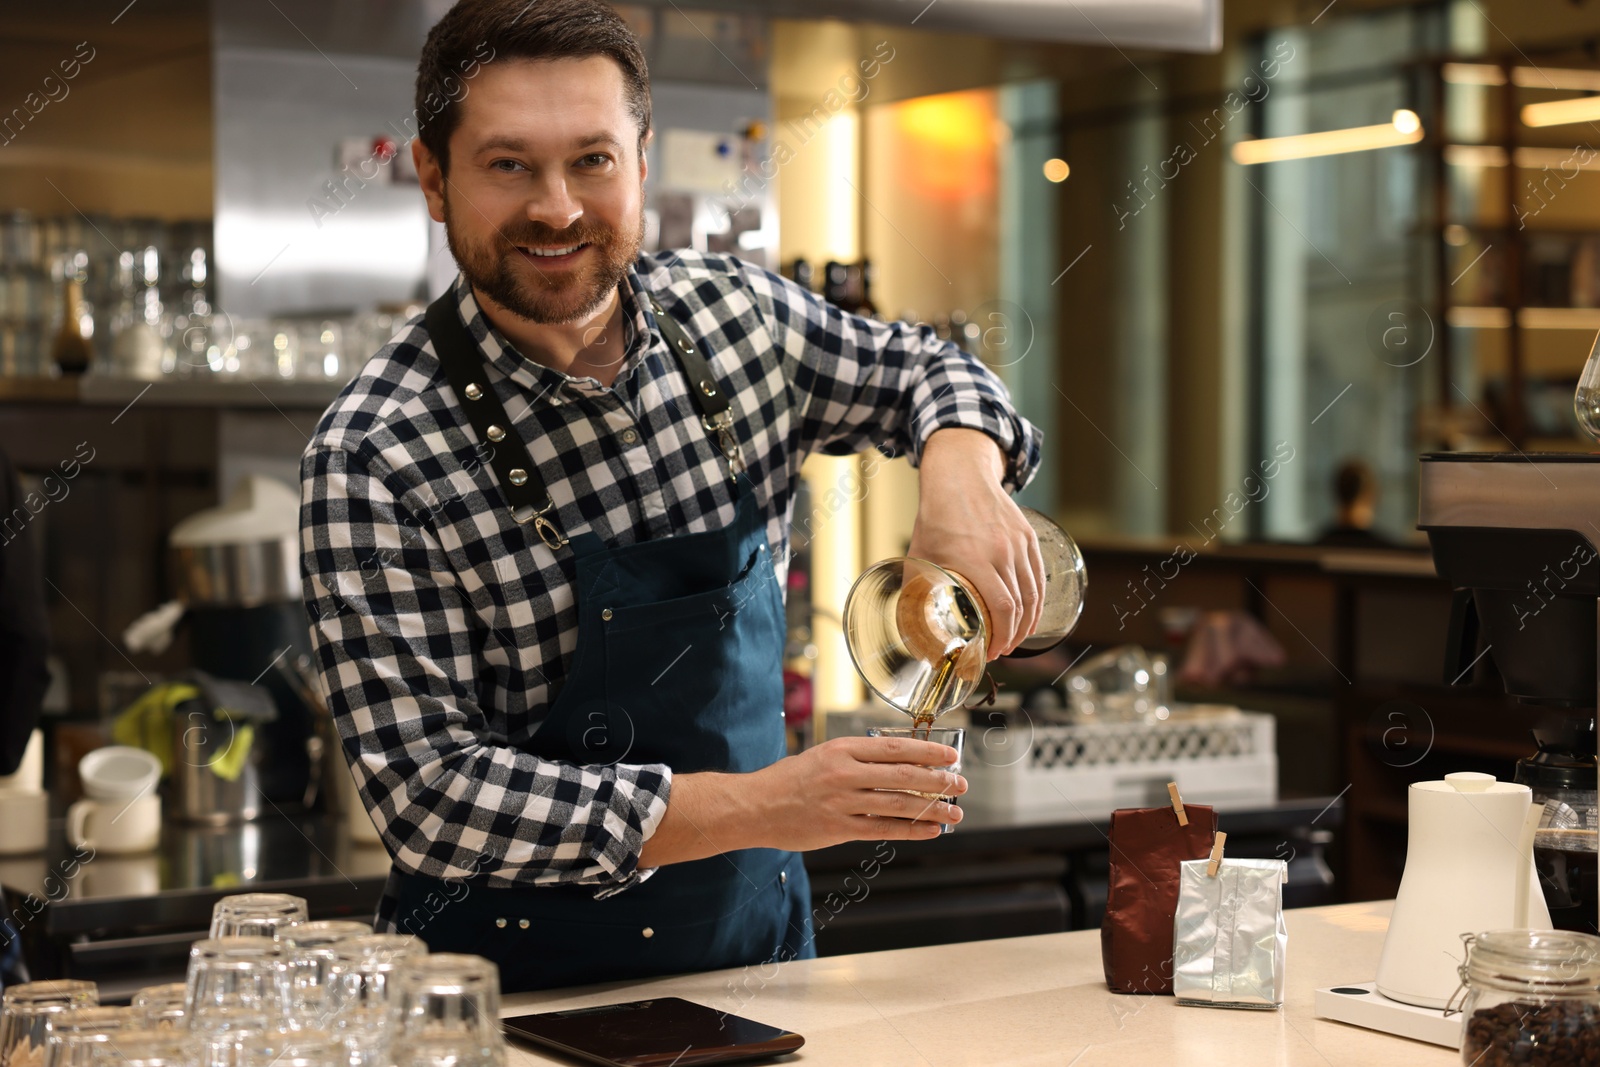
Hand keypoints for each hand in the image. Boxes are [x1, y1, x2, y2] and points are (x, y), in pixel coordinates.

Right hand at [743, 736, 966, 850]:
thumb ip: (857, 759)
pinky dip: (911, 829)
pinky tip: (930, 830)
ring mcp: (842, 802)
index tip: (950, 756)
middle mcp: (844, 774)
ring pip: (898, 804)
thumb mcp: (823, 756)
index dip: (927, 752)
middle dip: (938, 781)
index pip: (894, 748)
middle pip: (903, 776)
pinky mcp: (838, 828)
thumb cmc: (789, 780)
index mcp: (842, 749)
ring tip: (955, 812)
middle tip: (960, 784)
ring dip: (932, 809)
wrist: (754, 806)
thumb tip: (899, 762)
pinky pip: (883, 829)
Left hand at [908, 428, 1042, 656]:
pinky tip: (1031, 614)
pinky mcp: (1028, 537)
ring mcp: (1018, 543)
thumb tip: (909, 623)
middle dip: (1013, 636)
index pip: (1001, 609)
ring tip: (1016, 638)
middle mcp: (1002, 552)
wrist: (959, 475)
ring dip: (1028, 622)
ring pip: (1033, 593)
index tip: (993, 652)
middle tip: (1001, 651)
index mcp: (974, 559)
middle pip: (1019, 606)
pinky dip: (1037, 600)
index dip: (1001, 637)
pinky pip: (1038, 576)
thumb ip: (914, 590)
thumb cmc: (935, 516)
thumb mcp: (919, 554)